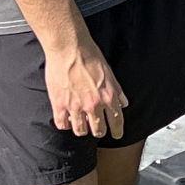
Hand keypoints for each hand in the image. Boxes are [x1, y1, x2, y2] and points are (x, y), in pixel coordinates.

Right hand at [44, 26, 127, 141]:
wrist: (69, 48)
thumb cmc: (90, 56)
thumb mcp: (109, 72)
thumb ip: (117, 90)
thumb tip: (124, 103)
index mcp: (108, 96)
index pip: (116, 120)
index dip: (117, 131)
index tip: (116, 135)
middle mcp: (93, 104)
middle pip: (98, 130)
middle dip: (99, 132)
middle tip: (98, 131)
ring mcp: (76, 106)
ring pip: (80, 130)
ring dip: (83, 130)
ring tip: (82, 127)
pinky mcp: (60, 105)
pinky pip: (63, 124)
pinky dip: (65, 125)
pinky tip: (67, 121)